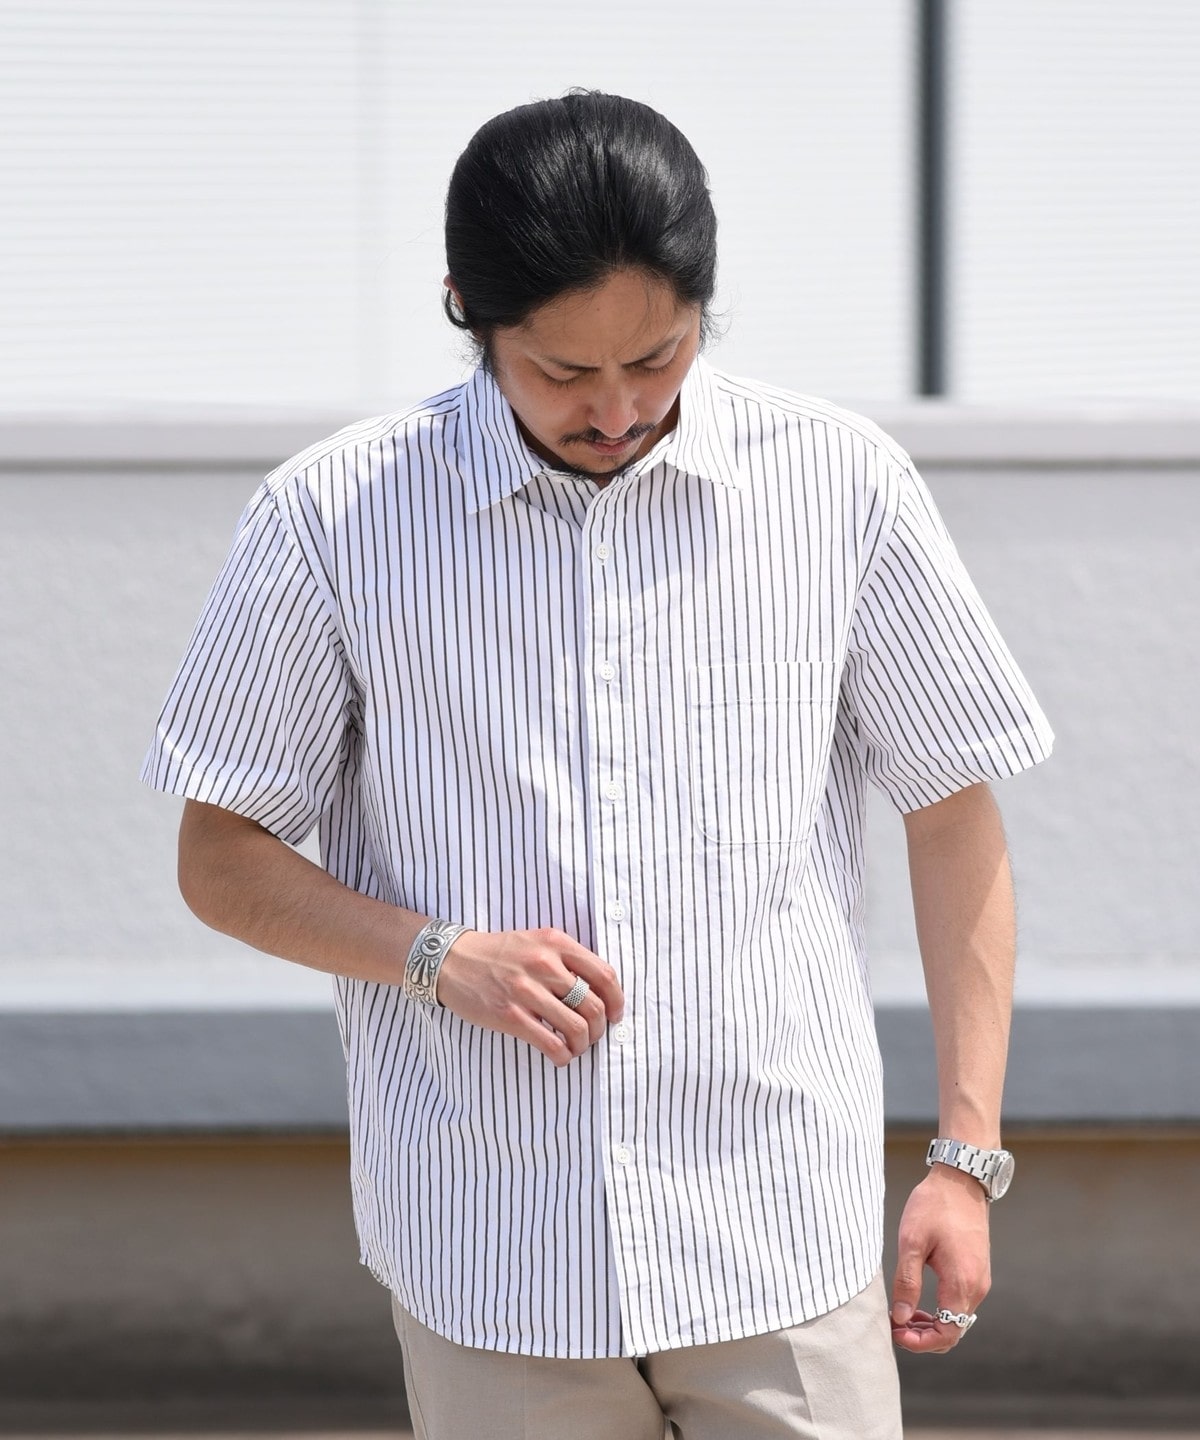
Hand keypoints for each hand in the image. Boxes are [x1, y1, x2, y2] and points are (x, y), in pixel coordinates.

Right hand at [437, 927, 623, 1066]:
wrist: (452, 960)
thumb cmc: (499, 953)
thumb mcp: (536, 941)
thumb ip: (567, 958)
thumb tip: (600, 991)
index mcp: (556, 943)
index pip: (604, 975)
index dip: (617, 1000)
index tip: (615, 1014)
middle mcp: (544, 964)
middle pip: (594, 1006)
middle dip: (600, 1028)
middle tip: (593, 1035)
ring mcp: (526, 991)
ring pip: (576, 1028)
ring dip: (583, 1044)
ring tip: (576, 1047)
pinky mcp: (510, 1015)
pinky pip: (551, 1043)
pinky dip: (562, 1056)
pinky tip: (559, 1055)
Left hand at [890, 1164, 991, 1353]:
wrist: (960, 1179)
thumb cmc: (934, 1206)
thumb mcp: (912, 1241)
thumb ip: (907, 1282)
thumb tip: (902, 1318)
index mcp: (961, 1283)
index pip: (947, 1334)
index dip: (920, 1343)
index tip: (896, 1332)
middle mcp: (977, 1287)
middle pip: (953, 1332)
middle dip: (923, 1337)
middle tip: (895, 1325)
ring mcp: (980, 1279)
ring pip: (957, 1319)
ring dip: (932, 1324)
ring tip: (903, 1315)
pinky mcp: (977, 1270)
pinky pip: (960, 1303)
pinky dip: (941, 1310)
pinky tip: (919, 1301)